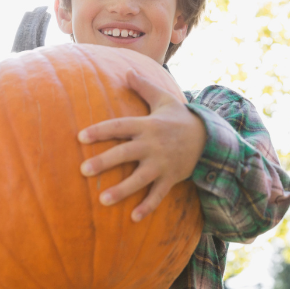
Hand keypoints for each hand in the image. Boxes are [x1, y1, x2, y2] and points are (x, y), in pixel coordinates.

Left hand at [78, 69, 206, 221]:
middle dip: (104, 162)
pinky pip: (158, 194)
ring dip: (122, 190)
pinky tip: (134, 218)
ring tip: (103, 200)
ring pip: (140, 178)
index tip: (81, 137)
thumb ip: (143, 87)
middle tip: (83, 170)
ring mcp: (163, 163)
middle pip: (125, 153)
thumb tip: (126, 71)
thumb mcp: (164, 99)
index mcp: (148, 125)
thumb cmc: (179, 118)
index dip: (101, 131)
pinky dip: (148, 206)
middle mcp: (153, 145)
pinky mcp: (171, 178)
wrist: (208, 137)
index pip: (120, 127)